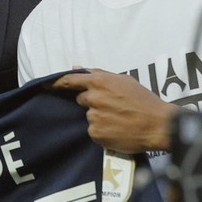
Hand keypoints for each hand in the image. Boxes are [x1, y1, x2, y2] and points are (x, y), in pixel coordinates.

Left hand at [51, 69, 174, 153]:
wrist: (157, 124)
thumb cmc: (143, 100)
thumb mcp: (123, 80)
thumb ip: (98, 73)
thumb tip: (76, 68)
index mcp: (99, 82)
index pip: (70, 81)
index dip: (56, 82)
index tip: (44, 84)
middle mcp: (93, 98)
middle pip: (83, 99)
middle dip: (93, 102)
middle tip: (113, 106)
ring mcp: (93, 117)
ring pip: (90, 116)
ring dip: (100, 117)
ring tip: (119, 119)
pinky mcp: (96, 133)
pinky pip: (94, 130)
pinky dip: (103, 130)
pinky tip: (117, 129)